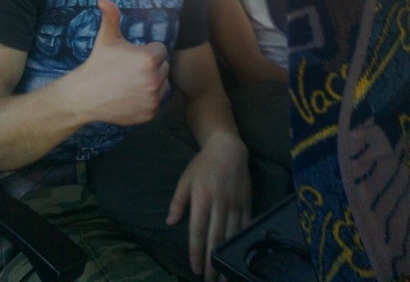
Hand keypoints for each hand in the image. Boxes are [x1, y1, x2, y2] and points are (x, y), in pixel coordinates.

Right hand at [69, 0, 168, 124]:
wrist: (84, 96)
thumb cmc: (97, 64)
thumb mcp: (106, 38)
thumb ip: (111, 16)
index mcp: (149, 58)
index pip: (160, 50)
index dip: (146, 52)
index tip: (130, 57)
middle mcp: (155, 79)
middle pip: (163, 67)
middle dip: (150, 67)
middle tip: (130, 70)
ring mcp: (153, 98)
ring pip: (163, 83)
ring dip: (152, 82)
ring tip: (131, 82)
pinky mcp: (150, 113)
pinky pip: (157, 100)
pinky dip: (148, 98)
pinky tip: (131, 95)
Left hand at [166, 133, 251, 280]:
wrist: (228, 148)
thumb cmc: (203, 164)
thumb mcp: (185, 179)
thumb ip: (177, 202)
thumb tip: (169, 222)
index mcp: (201, 198)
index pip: (198, 231)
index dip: (197, 252)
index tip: (196, 269)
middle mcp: (219, 203)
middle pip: (216, 238)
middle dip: (213, 263)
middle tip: (211, 281)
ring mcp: (235, 204)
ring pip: (232, 236)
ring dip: (228, 258)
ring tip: (225, 276)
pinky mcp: (247, 203)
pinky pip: (245, 227)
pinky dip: (241, 242)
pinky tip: (240, 255)